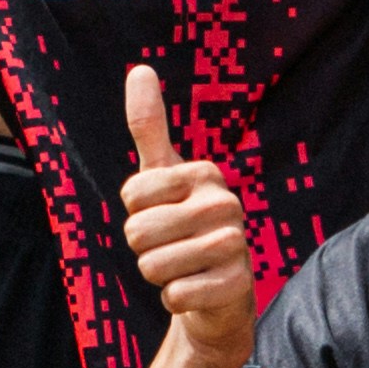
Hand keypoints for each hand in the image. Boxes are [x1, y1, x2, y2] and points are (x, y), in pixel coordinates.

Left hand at [115, 62, 259, 364]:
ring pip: (153, 266)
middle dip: (143, 249)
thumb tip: (140, 68)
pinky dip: (174, 299)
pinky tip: (195, 290)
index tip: (160, 214)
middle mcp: (225, 203)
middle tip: (170, 247)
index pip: (131, 195)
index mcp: (204, 173)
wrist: (218, 293)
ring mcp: (235, 244)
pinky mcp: (237, 284)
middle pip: (138, 232)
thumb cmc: (182, 228)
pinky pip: (175, 295)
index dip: (135, 213)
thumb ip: (150, 127)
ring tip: (183, 267)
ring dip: (158, 275)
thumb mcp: (162, 176)